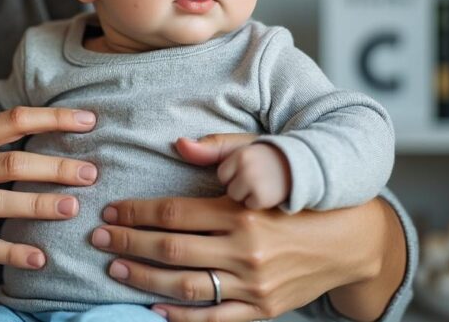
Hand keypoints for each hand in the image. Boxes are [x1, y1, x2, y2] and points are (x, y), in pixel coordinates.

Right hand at [0, 106, 98, 272]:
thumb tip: (46, 129)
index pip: (12, 120)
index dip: (52, 118)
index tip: (88, 120)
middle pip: (11, 163)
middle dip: (55, 167)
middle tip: (90, 173)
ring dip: (39, 205)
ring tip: (72, 208)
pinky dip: (13, 253)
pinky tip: (40, 258)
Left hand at [90, 133, 390, 321]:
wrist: (350, 240)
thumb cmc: (298, 197)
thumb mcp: (265, 163)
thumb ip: (221, 150)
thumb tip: (178, 144)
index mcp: (242, 212)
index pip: (173, 214)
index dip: (135, 213)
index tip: (111, 210)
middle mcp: (246, 250)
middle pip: (170, 249)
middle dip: (127, 242)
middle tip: (98, 236)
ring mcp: (254, 285)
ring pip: (184, 285)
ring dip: (143, 277)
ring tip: (115, 266)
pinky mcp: (263, 310)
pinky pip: (213, 319)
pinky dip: (180, 316)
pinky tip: (152, 306)